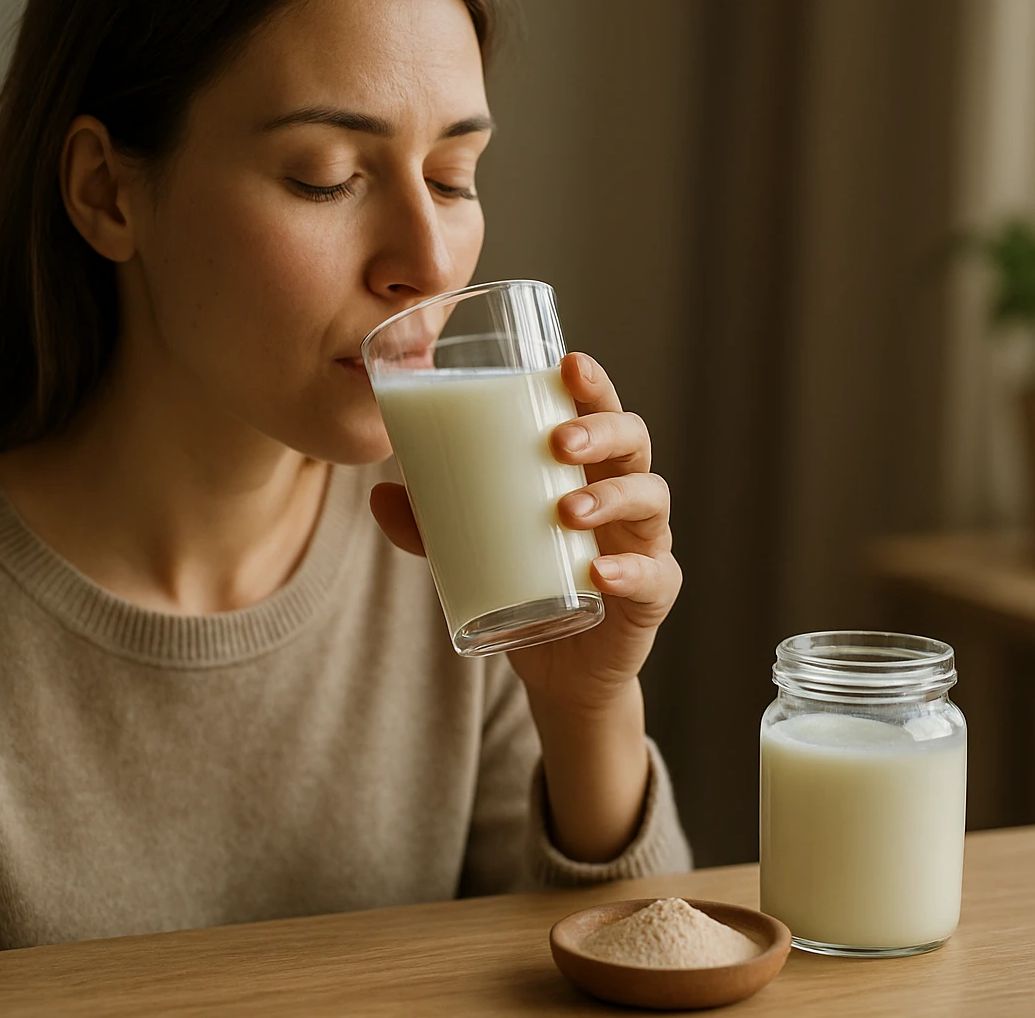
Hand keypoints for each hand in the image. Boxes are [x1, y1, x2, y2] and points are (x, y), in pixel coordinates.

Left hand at [370, 352, 675, 860]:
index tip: (566, 364)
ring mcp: (645, 544)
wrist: (560, 670)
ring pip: (649, 500)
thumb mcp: (473, 548)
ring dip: (611, 496)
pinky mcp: (651, 596)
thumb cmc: (525, 584)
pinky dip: (629, 572)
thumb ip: (432, 524)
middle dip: (602, 431)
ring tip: (567, 508)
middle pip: (634, 442)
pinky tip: (600, 573)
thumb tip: (381, 493)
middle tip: (558, 440)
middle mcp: (626, 497)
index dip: (592, 384)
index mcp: (589, 469)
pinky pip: (653, 577)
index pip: (601, 411)